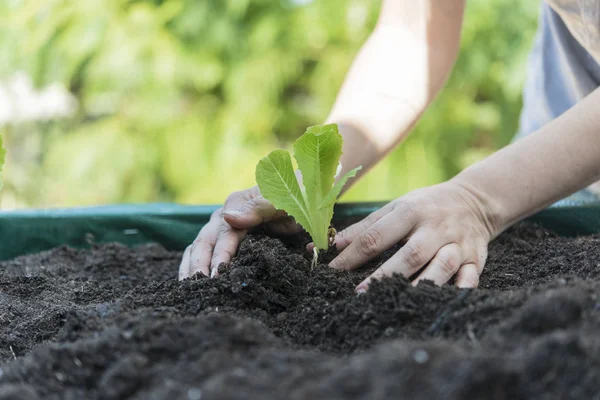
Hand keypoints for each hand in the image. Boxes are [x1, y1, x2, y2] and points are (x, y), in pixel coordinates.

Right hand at [178, 186, 300, 279]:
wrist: (303, 196)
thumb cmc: (295, 196)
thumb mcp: (282, 199)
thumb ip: (259, 208)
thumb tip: (228, 217)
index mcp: (237, 203)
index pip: (225, 234)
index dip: (220, 256)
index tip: (218, 275)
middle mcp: (225, 214)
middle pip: (206, 241)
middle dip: (200, 265)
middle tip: (197, 287)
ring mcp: (223, 227)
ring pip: (200, 247)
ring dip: (192, 267)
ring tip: (188, 289)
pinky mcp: (227, 239)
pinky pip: (207, 252)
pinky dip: (196, 265)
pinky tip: (190, 283)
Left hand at [328, 180, 499, 290]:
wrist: (475, 199)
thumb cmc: (425, 206)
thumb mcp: (395, 207)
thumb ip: (365, 227)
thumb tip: (332, 245)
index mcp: (411, 212)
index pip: (377, 235)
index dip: (352, 255)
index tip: (332, 271)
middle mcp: (435, 228)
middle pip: (411, 254)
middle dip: (385, 274)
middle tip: (360, 293)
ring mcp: (457, 244)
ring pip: (442, 267)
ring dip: (420, 285)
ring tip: (396, 302)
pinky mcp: (476, 259)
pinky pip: (470, 278)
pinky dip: (457, 292)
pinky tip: (439, 303)